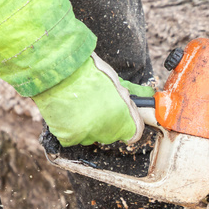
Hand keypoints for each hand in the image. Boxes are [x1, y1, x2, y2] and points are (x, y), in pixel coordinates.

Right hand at [32, 53, 153, 146]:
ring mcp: (87, 136)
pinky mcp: (68, 137)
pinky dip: (71, 128)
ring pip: (91, 135)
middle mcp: (107, 132)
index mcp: (124, 120)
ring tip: (81, 105)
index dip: (129, 123)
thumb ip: (132, 95)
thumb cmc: (91, 73)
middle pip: (111, 134)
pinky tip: (70, 112)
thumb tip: (147, 95)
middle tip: (98, 105)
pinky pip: (73, 137)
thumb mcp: (118, 82)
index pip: (134, 133)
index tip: (125, 117)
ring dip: (89, 125)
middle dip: (108, 122)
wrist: (61, 72)